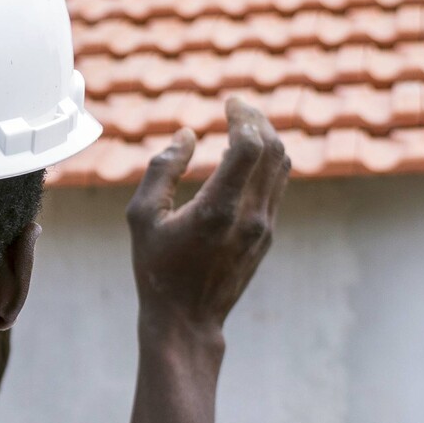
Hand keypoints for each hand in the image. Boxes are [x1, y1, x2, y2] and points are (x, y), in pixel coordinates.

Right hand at [127, 97, 290, 343]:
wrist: (186, 320)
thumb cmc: (157, 269)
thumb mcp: (142, 218)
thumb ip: (162, 170)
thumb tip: (187, 135)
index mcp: (218, 209)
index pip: (250, 146)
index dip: (244, 116)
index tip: (229, 102)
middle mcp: (250, 216)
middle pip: (273, 148)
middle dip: (258, 120)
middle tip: (237, 106)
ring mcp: (264, 227)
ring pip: (281, 166)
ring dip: (266, 138)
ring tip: (243, 126)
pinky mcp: (267, 236)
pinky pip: (277, 185)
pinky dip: (267, 162)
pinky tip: (244, 158)